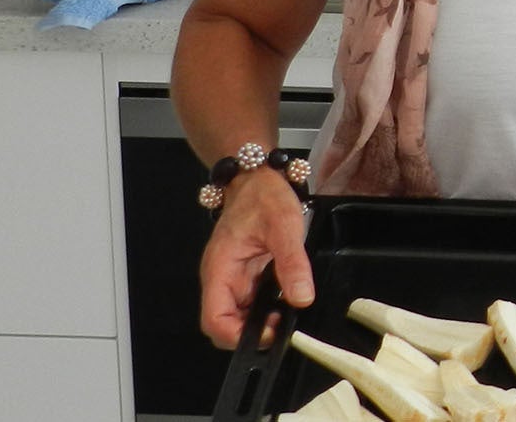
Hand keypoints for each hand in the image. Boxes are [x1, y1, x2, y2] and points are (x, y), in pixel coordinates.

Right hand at [196, 171, 314, 349]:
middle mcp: (221, 280)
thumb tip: (301, 299)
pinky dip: (266, 309)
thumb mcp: (284, 225)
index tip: (270, 331)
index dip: (239, 337)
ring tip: (288, 313)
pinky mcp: (245, 277)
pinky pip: (252, 303)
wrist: (257, 179)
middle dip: (252, 333)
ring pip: (239, 318)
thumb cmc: (263, 197)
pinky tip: (286, 301)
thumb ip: (292, 263)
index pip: (214, 321)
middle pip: (224, 326)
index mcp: (220, 270)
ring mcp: (232, 280)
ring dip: (260, 323)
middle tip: (285, 324)